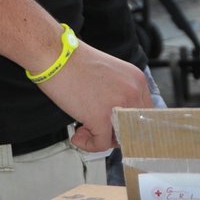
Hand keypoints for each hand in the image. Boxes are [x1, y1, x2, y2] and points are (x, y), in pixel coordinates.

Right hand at [35, 43, 152, 150]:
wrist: (55, 55)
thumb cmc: (74, 62)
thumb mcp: (109, 74)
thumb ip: (119, 93)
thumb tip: (117, 118)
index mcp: (136, 80)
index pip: (144, 113)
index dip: (127, 123)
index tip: (112, 126)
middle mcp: (132, 92)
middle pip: (134, 129)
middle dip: (115, 134)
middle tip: (97, 130)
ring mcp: (119, 105)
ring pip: (120, 139)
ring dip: (101, 139)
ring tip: (84, 129)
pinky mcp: (101, 118)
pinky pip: (101, 144)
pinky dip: (88, 144)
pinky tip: (77, 134)